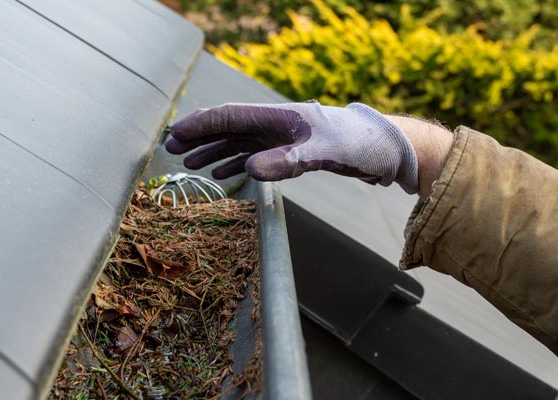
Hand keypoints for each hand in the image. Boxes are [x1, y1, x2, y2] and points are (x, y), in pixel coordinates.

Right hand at [166, 102, 420, 193]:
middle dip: (199, 137)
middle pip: (228, 127)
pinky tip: (222, 174)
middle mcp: (276, 123)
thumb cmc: (358, 144)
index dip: (200, 126)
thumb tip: (249, 170)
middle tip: (171, 150)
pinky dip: (235, 163)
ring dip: (214, 151)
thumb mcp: (323, 153)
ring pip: (238, 141)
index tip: (176, 136)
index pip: (229, 117)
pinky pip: (255, 155)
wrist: (385, 149)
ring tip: (189, 163)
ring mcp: (283, 137)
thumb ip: (286, 161)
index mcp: (279, 116)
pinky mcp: (292, 151)